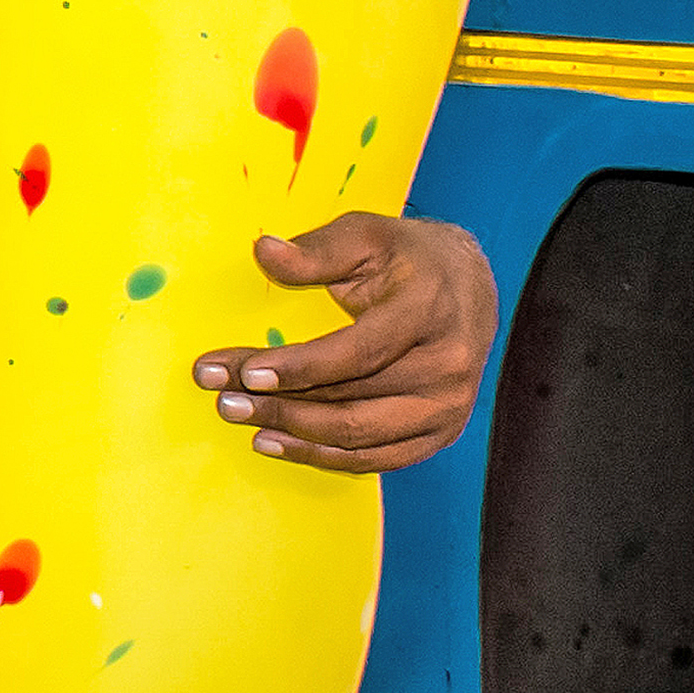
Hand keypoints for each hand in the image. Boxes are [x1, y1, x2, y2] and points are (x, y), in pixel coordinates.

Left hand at [187, 214, 500, 472]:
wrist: (471, 286)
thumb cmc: (410, 256)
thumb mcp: (365, 234)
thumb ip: (317, 250)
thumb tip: (264, 251)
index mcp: (429, 311)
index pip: (358, 353)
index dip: (299, 368)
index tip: (246, 373)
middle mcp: (448, 366)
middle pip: (351, 402)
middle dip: (279, 404)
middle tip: (223, 399)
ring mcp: (447, 407)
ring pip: (359, 438)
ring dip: (294, 435)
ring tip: (241, 420)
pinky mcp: (440, 433)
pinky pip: (374, 458)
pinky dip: (323, 456)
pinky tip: (278, 442)